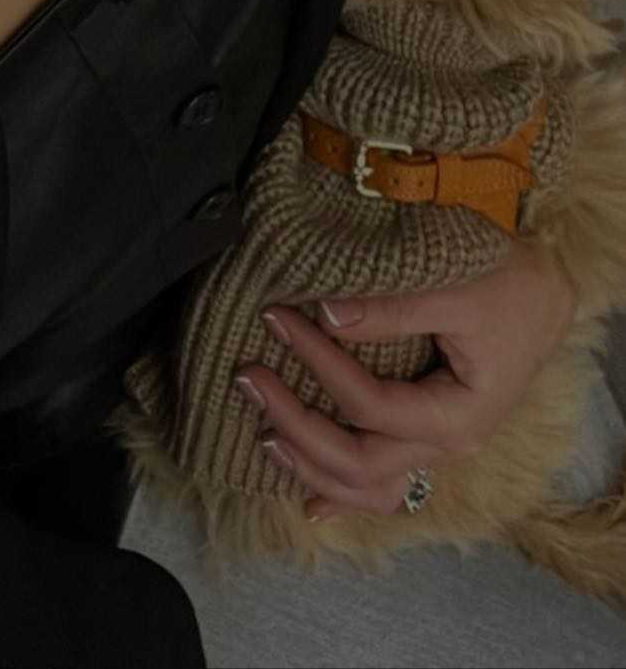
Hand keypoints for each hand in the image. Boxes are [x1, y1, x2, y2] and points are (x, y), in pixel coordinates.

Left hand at [236, 236, 576, 520]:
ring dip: (311, 466)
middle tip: (247, 378)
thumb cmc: (506, 284)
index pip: (370, 406)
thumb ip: (393, 306)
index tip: (277, 319)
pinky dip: (343, 494)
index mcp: (458, 415)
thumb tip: (324, 312)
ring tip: (262, 433)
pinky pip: (383, 481)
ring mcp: (435, 446)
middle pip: (360, 463)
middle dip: (296, 426)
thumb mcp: (455, 286)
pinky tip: (310, 505)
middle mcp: (446, 444)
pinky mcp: (425, 435)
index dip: (319, 366)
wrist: (543, 293)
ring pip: (367, 486)